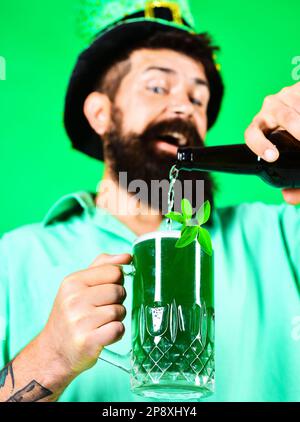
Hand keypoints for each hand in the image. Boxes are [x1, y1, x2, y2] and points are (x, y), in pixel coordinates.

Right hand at [40, 253, 131, 376]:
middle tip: (103, 310)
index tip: (106, 291)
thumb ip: (103, 266)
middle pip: (118, 291)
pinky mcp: (87, 341)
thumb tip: (128, 256)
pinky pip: (118, 329)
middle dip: (117, 301)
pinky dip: (116, 333)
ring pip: (119, 311)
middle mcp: (74, 299)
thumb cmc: (72, 314)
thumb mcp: (79, 285)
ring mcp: (79, 320)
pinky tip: (104, 334)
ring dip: (117, 318)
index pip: (114, 271)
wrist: (54, 351)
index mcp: (73, 281)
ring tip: (101, 323)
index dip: (117, 281)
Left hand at [244, 81, 299, 203]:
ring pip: (295, 111)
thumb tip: (288, 198)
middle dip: (296, 127)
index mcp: (261, 128)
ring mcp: (286, 96)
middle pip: (281, 117)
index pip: (251, 135)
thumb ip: (296, 184)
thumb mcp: (294, 161)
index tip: (273, 156)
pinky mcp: (299, 88)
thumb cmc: (296, 140)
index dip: (259, 145)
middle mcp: (270, 110)